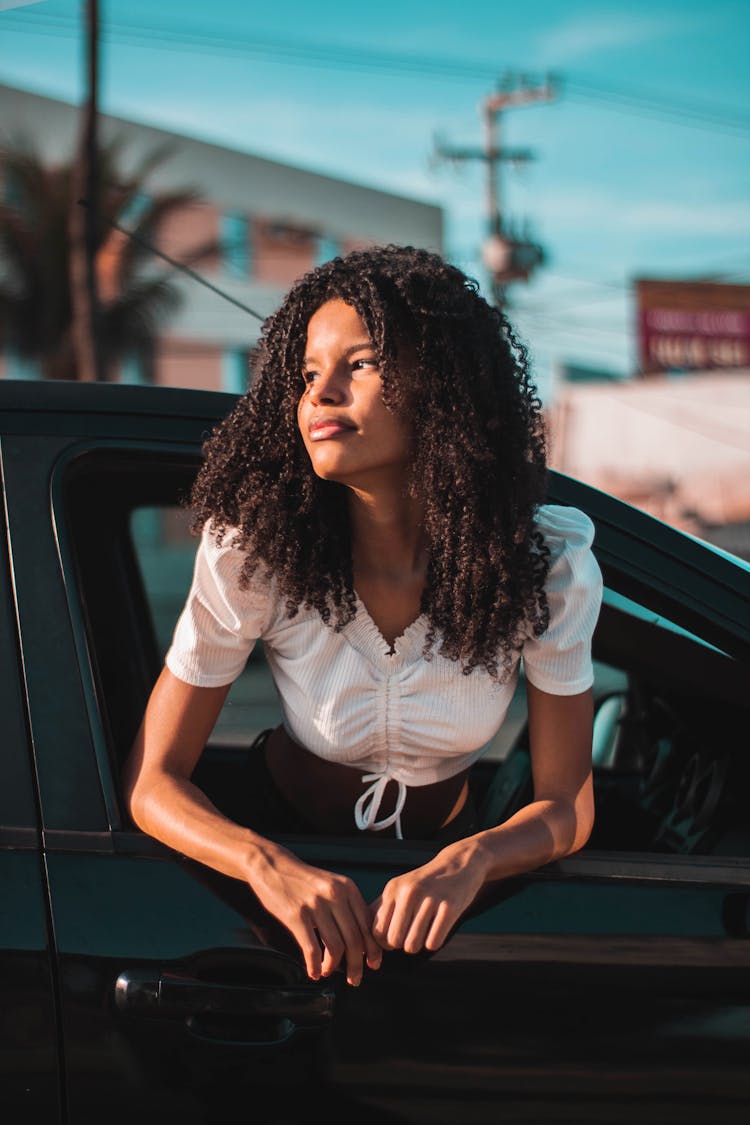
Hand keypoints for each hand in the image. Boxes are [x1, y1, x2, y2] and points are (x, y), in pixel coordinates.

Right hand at [248, 841, 381, 985]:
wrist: (272, 866)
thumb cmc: (303, 880)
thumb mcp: (331, 885)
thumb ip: (347, 906)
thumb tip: (362, 940)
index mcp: (348, 888)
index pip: (368, 925)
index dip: (373, 949)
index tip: (373, 964)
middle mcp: (335, 895)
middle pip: (355, 939)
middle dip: (357, 964)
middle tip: (355, 979)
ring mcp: (316, 905)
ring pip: (336, 947)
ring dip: (334, 967)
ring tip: (328, 973)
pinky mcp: (296, 915)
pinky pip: (312, 949)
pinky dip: (315, 966)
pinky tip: (313, 972)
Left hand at [370, 839, 484, 954]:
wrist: (458, 864)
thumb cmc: (425, 884)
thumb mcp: (400, 889)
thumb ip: (380, 909)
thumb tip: (361, 937)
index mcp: (393, 889)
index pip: (377, 931)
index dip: (385, 942)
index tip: (396, 937)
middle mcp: (409, 892)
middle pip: (394, 941)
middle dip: (402, 944)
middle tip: (412, 934)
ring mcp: (430, 899)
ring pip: (412, 945)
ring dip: (418, 944)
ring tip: (424, 931)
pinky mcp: (450, 907)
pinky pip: (433, 943)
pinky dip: (434, 942)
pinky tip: (437, 929)